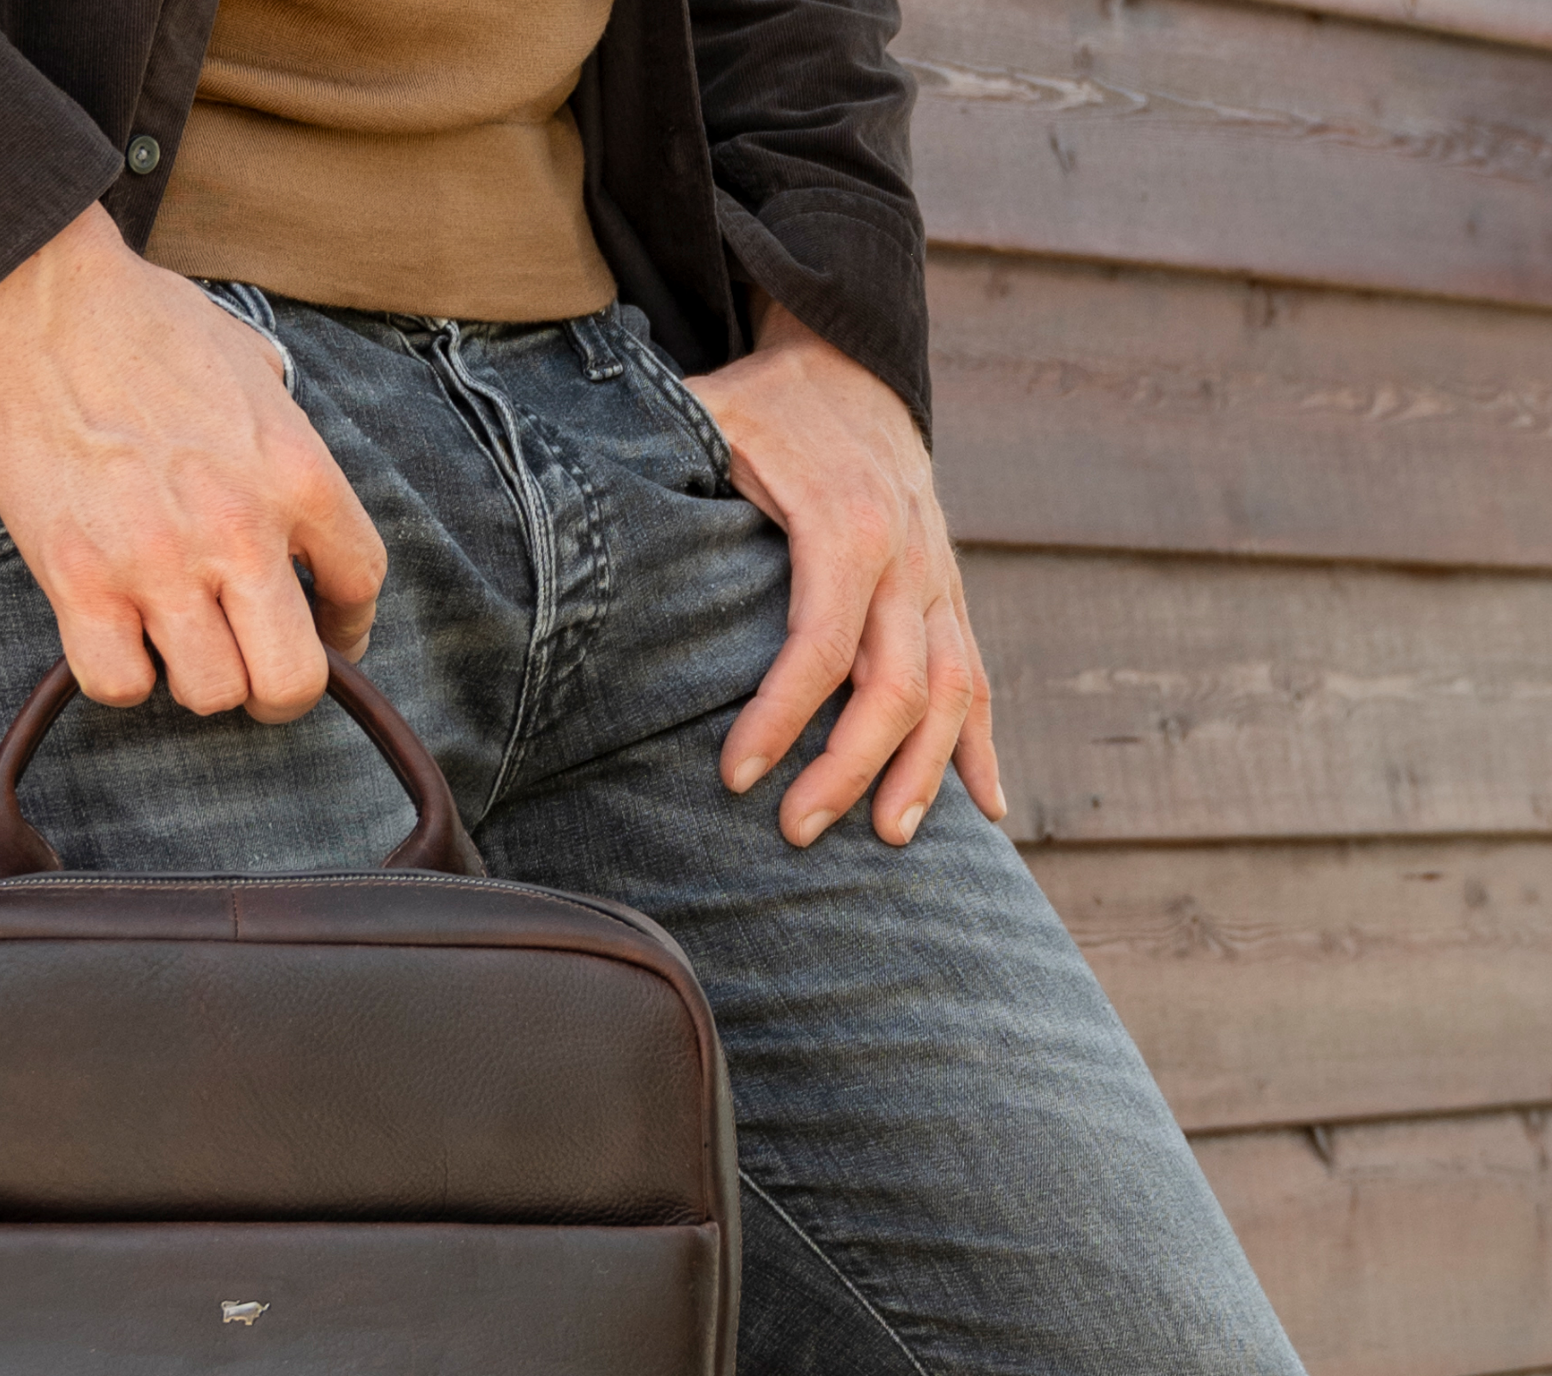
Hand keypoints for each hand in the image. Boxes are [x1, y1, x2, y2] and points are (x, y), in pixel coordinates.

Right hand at [0, 208, 387, 720]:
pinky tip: (118, 637)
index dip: (349, 624)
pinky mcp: (80, 582)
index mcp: (297, 474)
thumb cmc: (145, 326)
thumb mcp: (254, 370)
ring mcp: (159, 563)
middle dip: (280, 689)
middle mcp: (239, 529)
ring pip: (209, 694)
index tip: (332, 631)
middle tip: (257, 672)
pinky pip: (118, 684)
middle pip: (294, 678)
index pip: (361, 582)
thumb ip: (286, 443)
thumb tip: (295, 499)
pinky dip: (120, 675)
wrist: (43, 303)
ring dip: (197, 677)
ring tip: (178, 639)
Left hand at [690, 301, 1004, 847]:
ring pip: (955, 689)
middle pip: (899, 685)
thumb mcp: (703, 416)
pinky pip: (981, 675)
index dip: (780, 717)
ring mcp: (940, 577)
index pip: (823, 643)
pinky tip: (986, 807)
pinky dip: (985, 745)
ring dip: (926, 770)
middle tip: (795, 830)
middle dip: (849, 767)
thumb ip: (654, 464)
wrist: (850, 361)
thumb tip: (565, 510)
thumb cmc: (763, 402)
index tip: (735, 777)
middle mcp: (909, 555)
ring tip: (887, 839)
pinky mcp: (951, 592)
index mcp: (848, 521)